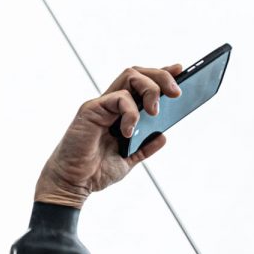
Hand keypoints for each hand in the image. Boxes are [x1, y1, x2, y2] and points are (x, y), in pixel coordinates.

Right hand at [35, 64, 183, 207]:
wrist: (73, 183)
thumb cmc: (95, 171)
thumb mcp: (128, 160)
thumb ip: (144, 148)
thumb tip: (164, 136)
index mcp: (120, 113)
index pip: (141, 84)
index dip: (160, 74)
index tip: (180, 69)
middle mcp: (110, 104)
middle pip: (138, 73)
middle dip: (161, 76)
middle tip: (176, 93)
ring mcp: (101, 105)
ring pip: (130, 76)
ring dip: (150, 88)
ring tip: (155, 111)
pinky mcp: (91, 109)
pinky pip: (118, 98)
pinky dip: (130, 112)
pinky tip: (129, 130)